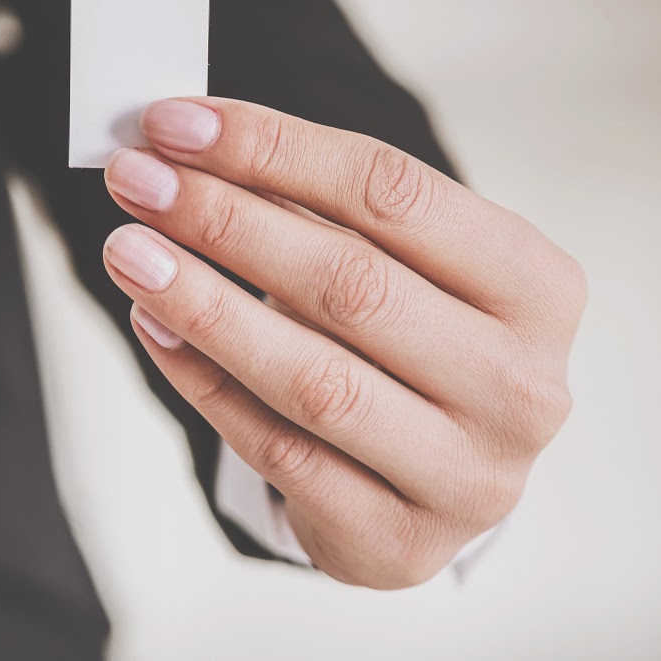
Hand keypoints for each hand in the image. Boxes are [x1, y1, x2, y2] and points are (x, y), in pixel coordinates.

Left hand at [100, 95, 583, 587]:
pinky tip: (149, 325)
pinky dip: (202, 382)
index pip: (392, 192)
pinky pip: (279, 450)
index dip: (272, 149)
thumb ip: (304, 199)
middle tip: (132, 180)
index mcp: (536, 286)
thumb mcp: (394, 257)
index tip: (171, 123)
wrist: (436, 471)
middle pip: (351, 283)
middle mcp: (521, 386)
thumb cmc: (408, 335)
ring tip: (126, 250)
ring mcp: (469, 474)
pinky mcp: (402, 541)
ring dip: (203, 305)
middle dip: (223, 220)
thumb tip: (180, 141)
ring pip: (314, 380)